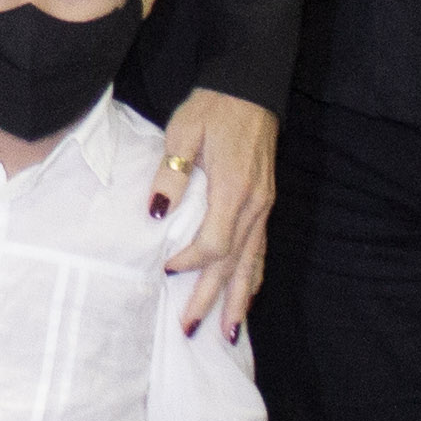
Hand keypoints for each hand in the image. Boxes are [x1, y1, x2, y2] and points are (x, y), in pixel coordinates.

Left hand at [153, 88, 277, 335]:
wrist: (249, 87)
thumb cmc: (212, 108)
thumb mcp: (182, 133)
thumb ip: (170, 174)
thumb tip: (156, 214)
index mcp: (232, 189)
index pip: (213, 243)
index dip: (190, 262)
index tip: (165, 269)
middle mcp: (253, 204)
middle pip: (233, 263)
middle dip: (212, 299)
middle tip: (190, 330)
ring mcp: (263, 205)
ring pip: (252, 262)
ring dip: (239, 298)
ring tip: (228, 334)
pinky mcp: (265, 202)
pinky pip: (260, 248)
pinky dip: (253, 275)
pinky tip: (246, 294)